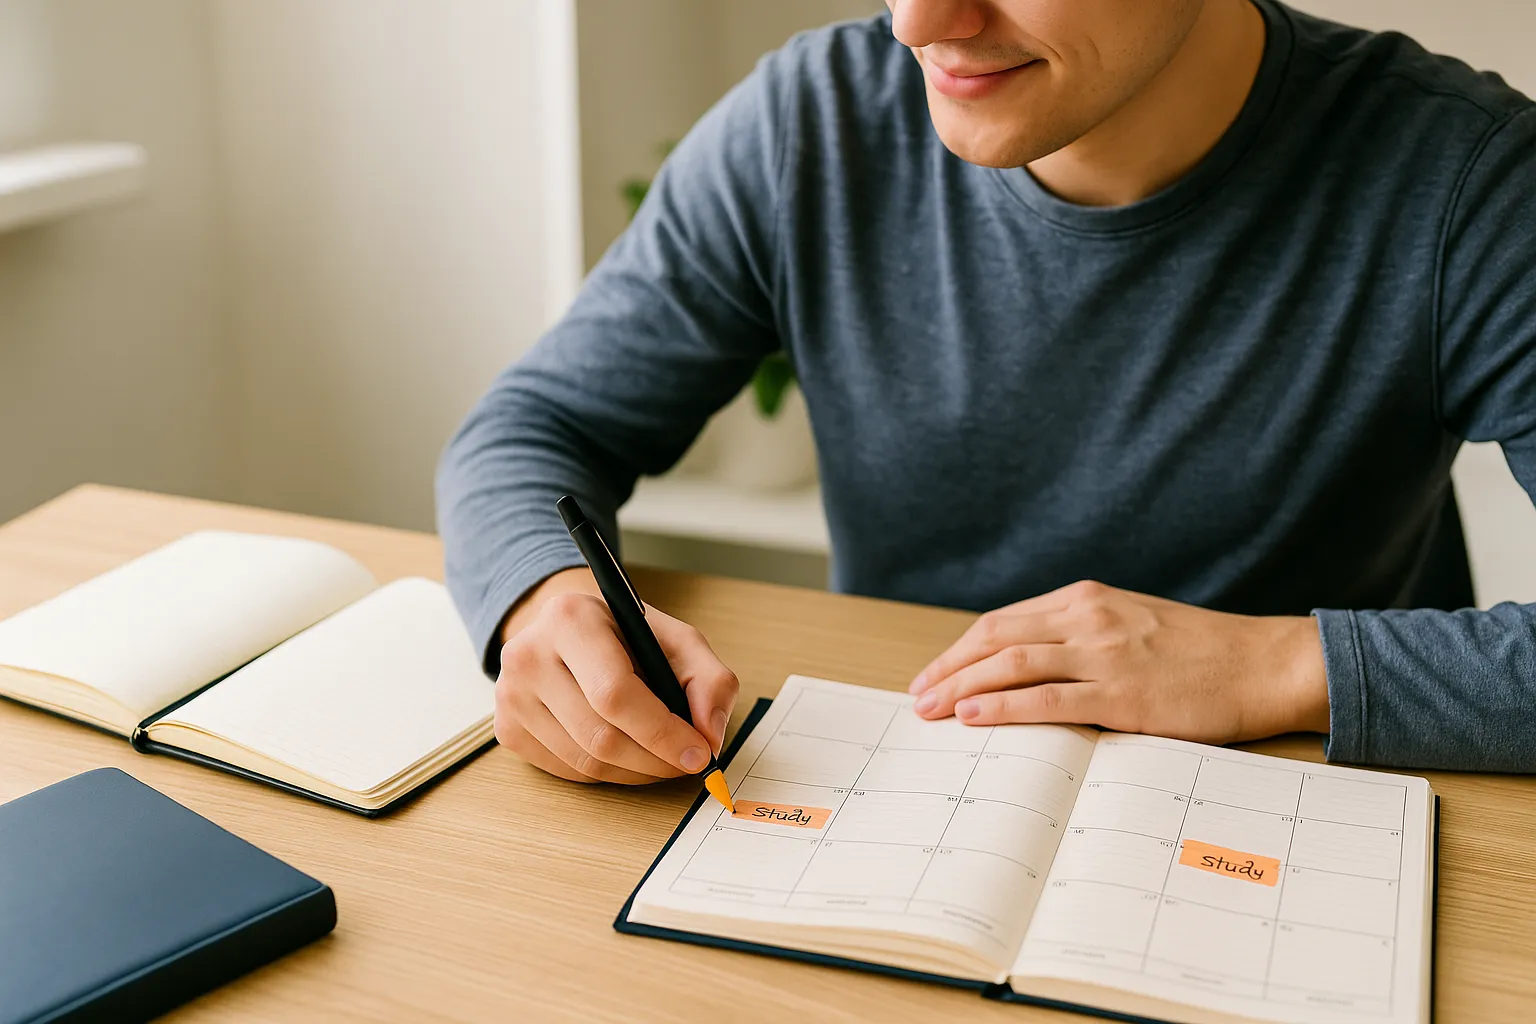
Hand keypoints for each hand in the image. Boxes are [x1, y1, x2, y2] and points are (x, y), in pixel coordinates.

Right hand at [493, 568, 738, 783]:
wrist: (568, 631)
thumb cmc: (625, 636)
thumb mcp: (677, 640)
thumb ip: (709, 681)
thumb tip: (710, 736)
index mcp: (570, 619)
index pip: (614, 693)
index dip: (662, 732)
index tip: (698, 753)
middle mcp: (527, 655)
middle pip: (599, 736)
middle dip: (655, 759)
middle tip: (687, 762)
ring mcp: (510, 696)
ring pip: (585, 762)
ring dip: (636, 772)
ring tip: (662, 758)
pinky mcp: (507, 729)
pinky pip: (568, 772)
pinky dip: (608, 773)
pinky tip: (627, 754)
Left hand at [908, 580, 1328, 744]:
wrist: (1264, 664)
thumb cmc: (1201, 651)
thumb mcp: (1132, 623)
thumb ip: (1082, 636)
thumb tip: (1029, 663)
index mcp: (1086, 599)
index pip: (1002, 622)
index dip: (960, 650)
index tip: (932, 675)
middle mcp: (1087, 618)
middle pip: (994, 638)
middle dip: (947, 668)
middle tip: (915, 696)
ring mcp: (1104, 654)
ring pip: (1011, 664)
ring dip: (961, 687)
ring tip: (930, 709)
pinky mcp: (1122, 692)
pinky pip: (1047, 698)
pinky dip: (1003, 706)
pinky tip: (973, 716)